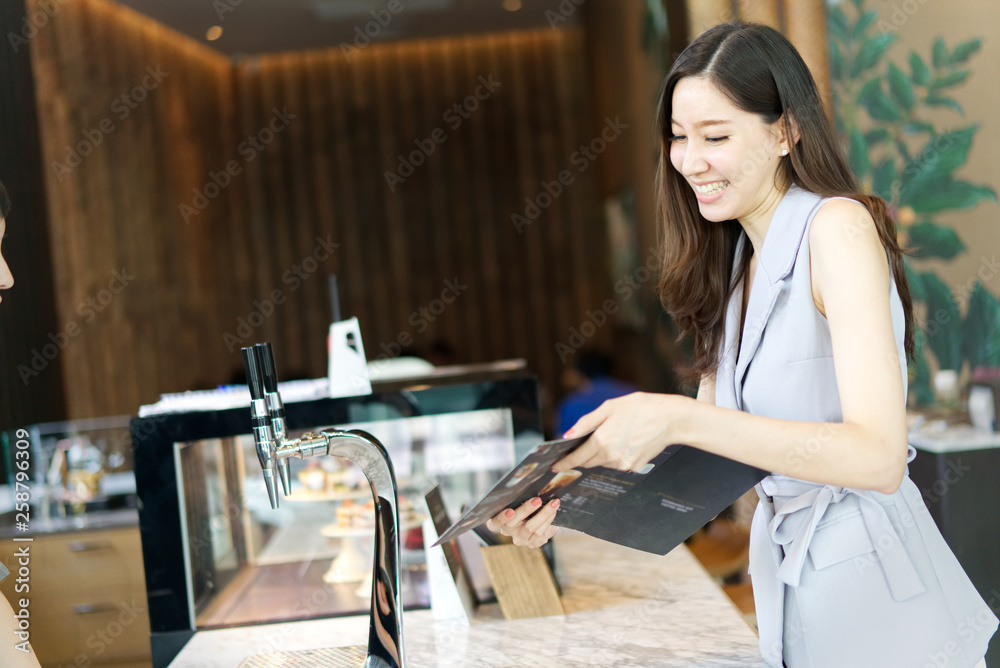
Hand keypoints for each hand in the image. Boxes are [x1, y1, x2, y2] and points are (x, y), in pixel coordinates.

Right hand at [485, 497, 560, 547]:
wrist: (544, 517)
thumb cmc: (527, 505)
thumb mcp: (520, 500)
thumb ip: (518, 496)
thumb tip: (525, 481)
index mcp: (499, 521)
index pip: (493, 523)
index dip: (500, 518)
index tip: (510, 511)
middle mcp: (508, 531)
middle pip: (513, 523)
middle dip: (526, 510)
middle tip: (537, 500)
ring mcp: (520, 539)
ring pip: (530, 528)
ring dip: (543, 514)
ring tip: (553, 503)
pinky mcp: (533, 543)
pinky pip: (541, 532)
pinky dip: (549, 519)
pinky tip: (554, 511)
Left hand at [554, 392, 691, 472]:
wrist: (671, 419)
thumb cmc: (640, 408)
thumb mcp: (609, 407)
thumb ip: (586, 423)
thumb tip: (568, 435)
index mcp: (602, 440)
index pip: (577, 457)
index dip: (564, 463)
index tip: (554, 467)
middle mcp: (611, 456)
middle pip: (588, 462)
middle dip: (582, 456)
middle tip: (583, 444)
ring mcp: (624, 464)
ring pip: (603, 463)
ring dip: (601, 454)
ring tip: (614, 435)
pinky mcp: (634, 467)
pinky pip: (617, 464)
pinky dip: (615, 455)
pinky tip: (626, 441)